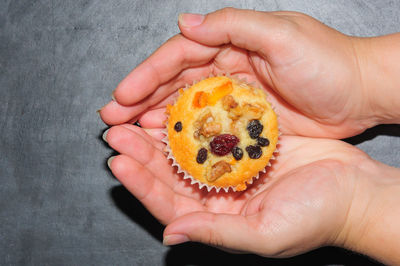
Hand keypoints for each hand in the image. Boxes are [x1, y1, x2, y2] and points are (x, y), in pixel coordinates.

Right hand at [99, 8, 379, 137]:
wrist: (361, 91)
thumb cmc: (328, 61)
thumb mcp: (282, 34)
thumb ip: (232, 26)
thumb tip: (183, 24)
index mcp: (232, 43)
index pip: (179, 56)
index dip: (147, 75)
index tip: (122, 96)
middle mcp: (227, 68)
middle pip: (174, 83)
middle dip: (140, 99)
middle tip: (112, 119)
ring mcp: (234, 97)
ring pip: (185, 106)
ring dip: (156, 118)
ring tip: (130, 133)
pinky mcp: (244, 121)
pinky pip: (206, 127)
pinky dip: (184, 135)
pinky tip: (167, 145)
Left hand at [104, 124, 382, 257]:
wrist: (354, 190)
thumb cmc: (315, 218)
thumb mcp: (264, 233)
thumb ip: (216, 232)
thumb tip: (172, 235)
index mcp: (219, 217)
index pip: (170, 204)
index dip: (142, 185)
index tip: (119, 164)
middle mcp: (219, 193)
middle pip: (171, 174)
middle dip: (142, 155)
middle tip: (117, 134)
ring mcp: (232, 167)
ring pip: (186, 152)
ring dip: (161, 135)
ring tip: (135, 118)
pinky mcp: (246, 145)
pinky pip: (213, 132)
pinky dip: (194, 121)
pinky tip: (177, 108)